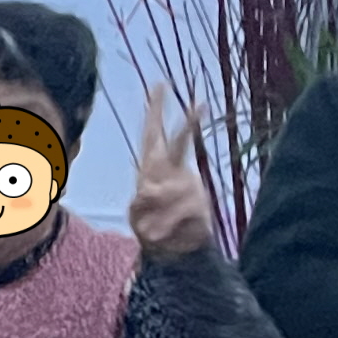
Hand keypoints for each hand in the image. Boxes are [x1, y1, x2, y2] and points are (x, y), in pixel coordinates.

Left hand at [127, 86, 215, 259]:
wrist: (173, 253)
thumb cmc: (151, 226)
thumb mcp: (136, 213)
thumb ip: (140, 201)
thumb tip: (148, 191)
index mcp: (155, 168)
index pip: (153, 133)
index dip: (155, 110)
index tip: (160, 83)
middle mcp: (175, 172)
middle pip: (179, 142)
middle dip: (188, 124)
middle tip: (200, 103)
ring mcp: (191, 187)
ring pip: (176, 187)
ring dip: (160, 214)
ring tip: (152, 233)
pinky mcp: (201, 207)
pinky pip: (179, 213)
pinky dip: (165, 226)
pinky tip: (161, 236)